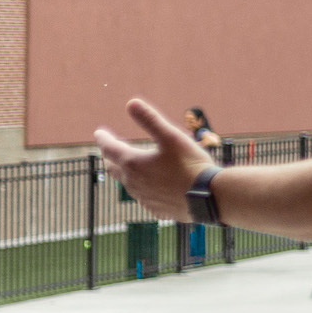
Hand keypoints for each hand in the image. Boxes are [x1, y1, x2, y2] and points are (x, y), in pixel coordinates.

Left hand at [94, 99, 214, 220]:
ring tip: (135, 168)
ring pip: (128, 184)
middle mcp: (133, 183)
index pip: (109, 148)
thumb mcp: (172, 137)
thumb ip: (150, 120)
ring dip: (128, 174)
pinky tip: (153, 188)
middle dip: (111, 157)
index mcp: (133, 163)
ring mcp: (144, 198)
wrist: (211, 197)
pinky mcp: (157, 210)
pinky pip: (144, 198)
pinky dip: (144, 190)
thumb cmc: (192, 165)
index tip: (99, 132)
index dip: (103, 138)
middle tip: (113, 150)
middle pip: (113, 168)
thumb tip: (131, 102)